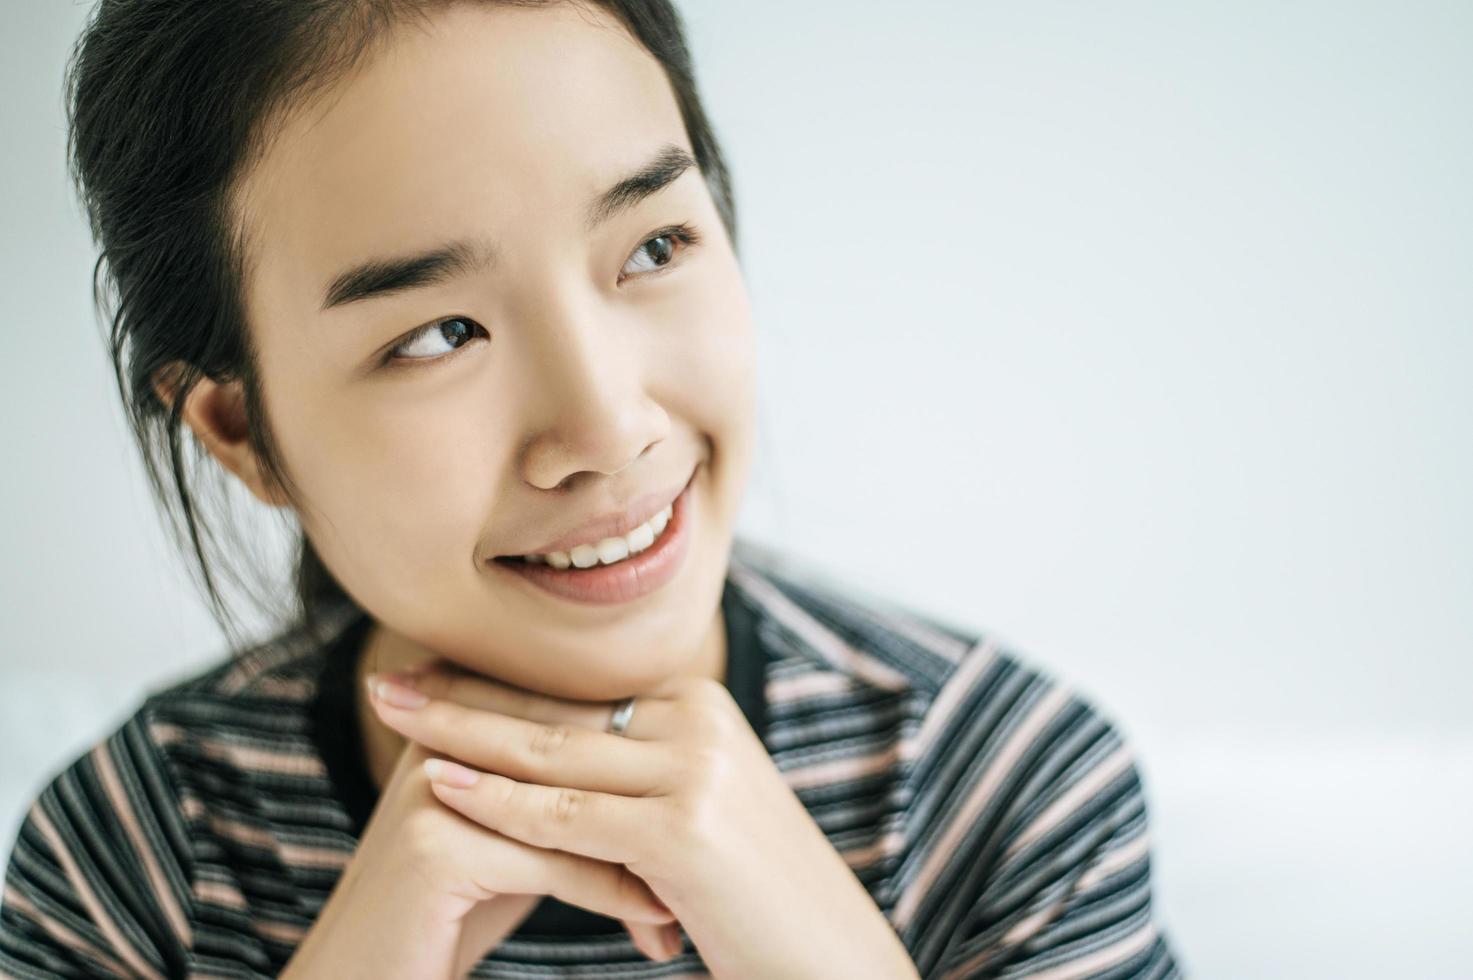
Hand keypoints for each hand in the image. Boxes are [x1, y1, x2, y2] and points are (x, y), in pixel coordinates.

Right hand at [278, 716, 677, 979]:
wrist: (367, 979)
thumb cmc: (452, 914)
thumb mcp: (515, 838)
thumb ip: (560, 787)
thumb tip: (653, 754)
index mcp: (461, 721)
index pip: (573, 718)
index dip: (641, 760)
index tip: (713, 800)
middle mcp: (444, 740)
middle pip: (578, 756)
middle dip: (653, 803)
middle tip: (726, 839)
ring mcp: (435, 788)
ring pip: (574, 807)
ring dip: (647, 853)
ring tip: (701, 890)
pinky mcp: (436, 846)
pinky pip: (553, 862)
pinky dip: (615, 894)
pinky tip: (659, 921)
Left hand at [367, 661, 920, 978]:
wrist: (829, 957)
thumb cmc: (750, 896)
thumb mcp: (693, 812)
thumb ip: (634, 774)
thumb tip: (553, 762)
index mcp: (699, 706)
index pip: (573, 696)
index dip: (494, 689)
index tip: (429, 680)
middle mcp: (699, 721)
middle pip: (555, 712)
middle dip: (461, 697)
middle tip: (387, 680)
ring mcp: (694, 769)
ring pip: (550, 755)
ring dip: (459, 734)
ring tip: (389, 714)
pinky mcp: (682, 827)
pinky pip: (566, 816)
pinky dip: (497, 802)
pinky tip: (441, 785)